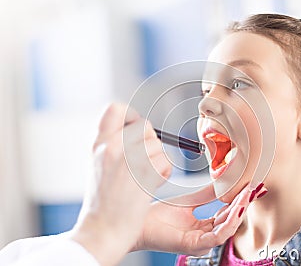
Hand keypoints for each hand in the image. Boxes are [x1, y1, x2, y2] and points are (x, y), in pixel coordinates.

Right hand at [69, 103, 171, 265]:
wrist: (102, 229)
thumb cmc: (102, 201)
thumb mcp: (97, 164)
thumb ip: (113, 144)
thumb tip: (138, 129)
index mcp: (99, 143)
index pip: (116, 108)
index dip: (131, 115)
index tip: (135, 129)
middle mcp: (113, 147)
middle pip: (146, 127)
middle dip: (150, 143)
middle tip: (142, 163)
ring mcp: (130, 160)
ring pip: (159, 146)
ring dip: (158, 161)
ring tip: (143, 178)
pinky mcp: (145, 175)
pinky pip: (166, 163)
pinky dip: (163, 174)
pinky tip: (150, 185)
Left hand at [135, 183, 267, 255]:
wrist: (140, 224)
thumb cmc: (159, 216)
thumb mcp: (189, 201)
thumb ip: (207, 194)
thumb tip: (223, 181)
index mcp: (204, 228)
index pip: (228, 214)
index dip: (239, 201)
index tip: (248, 186)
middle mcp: (206, 237)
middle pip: (231, 221)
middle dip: (243, 204)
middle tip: (252, 188)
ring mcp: (202, 243)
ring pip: (228, 228)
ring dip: (239, 211)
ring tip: (246, 195)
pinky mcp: (195, 245)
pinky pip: (218, 236)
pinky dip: (229, 222)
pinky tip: (234, 207)